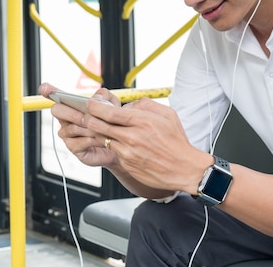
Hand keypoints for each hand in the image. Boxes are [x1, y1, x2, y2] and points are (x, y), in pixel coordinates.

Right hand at [38, 82, 119, 167]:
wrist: (120, 144)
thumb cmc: (112, 123)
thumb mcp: (112, 105)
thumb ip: (104, 97)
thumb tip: (95, 99)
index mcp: (73, 105)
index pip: (57, 95)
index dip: (49, 91)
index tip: (44, 88)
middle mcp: (66, 119)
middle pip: (57, 110)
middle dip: (72, 114)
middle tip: (87, 118)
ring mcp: (67, 134)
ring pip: (71, 128)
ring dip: (89, 129)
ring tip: (103, 130)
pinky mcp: (73, 148)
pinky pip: (79, 142)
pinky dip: (93, 140)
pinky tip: (102, 140)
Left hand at [82, 97, 211, 194]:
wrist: (183, 168)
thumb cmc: (176, 141)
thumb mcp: (167, 114)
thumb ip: (145, 104)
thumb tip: (128, 105)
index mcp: (141, 121)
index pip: (108, 112)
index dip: (95, 107)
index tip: (91, 103)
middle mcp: (131, 137)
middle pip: (97, 125)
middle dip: (90, 118)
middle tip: (90, 115)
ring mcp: (127, 153)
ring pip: (101, 139)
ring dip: (99, 132)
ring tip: (105, 128)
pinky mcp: (126, 164)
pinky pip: (112, 151)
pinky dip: (112, 145)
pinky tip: (121, 143)